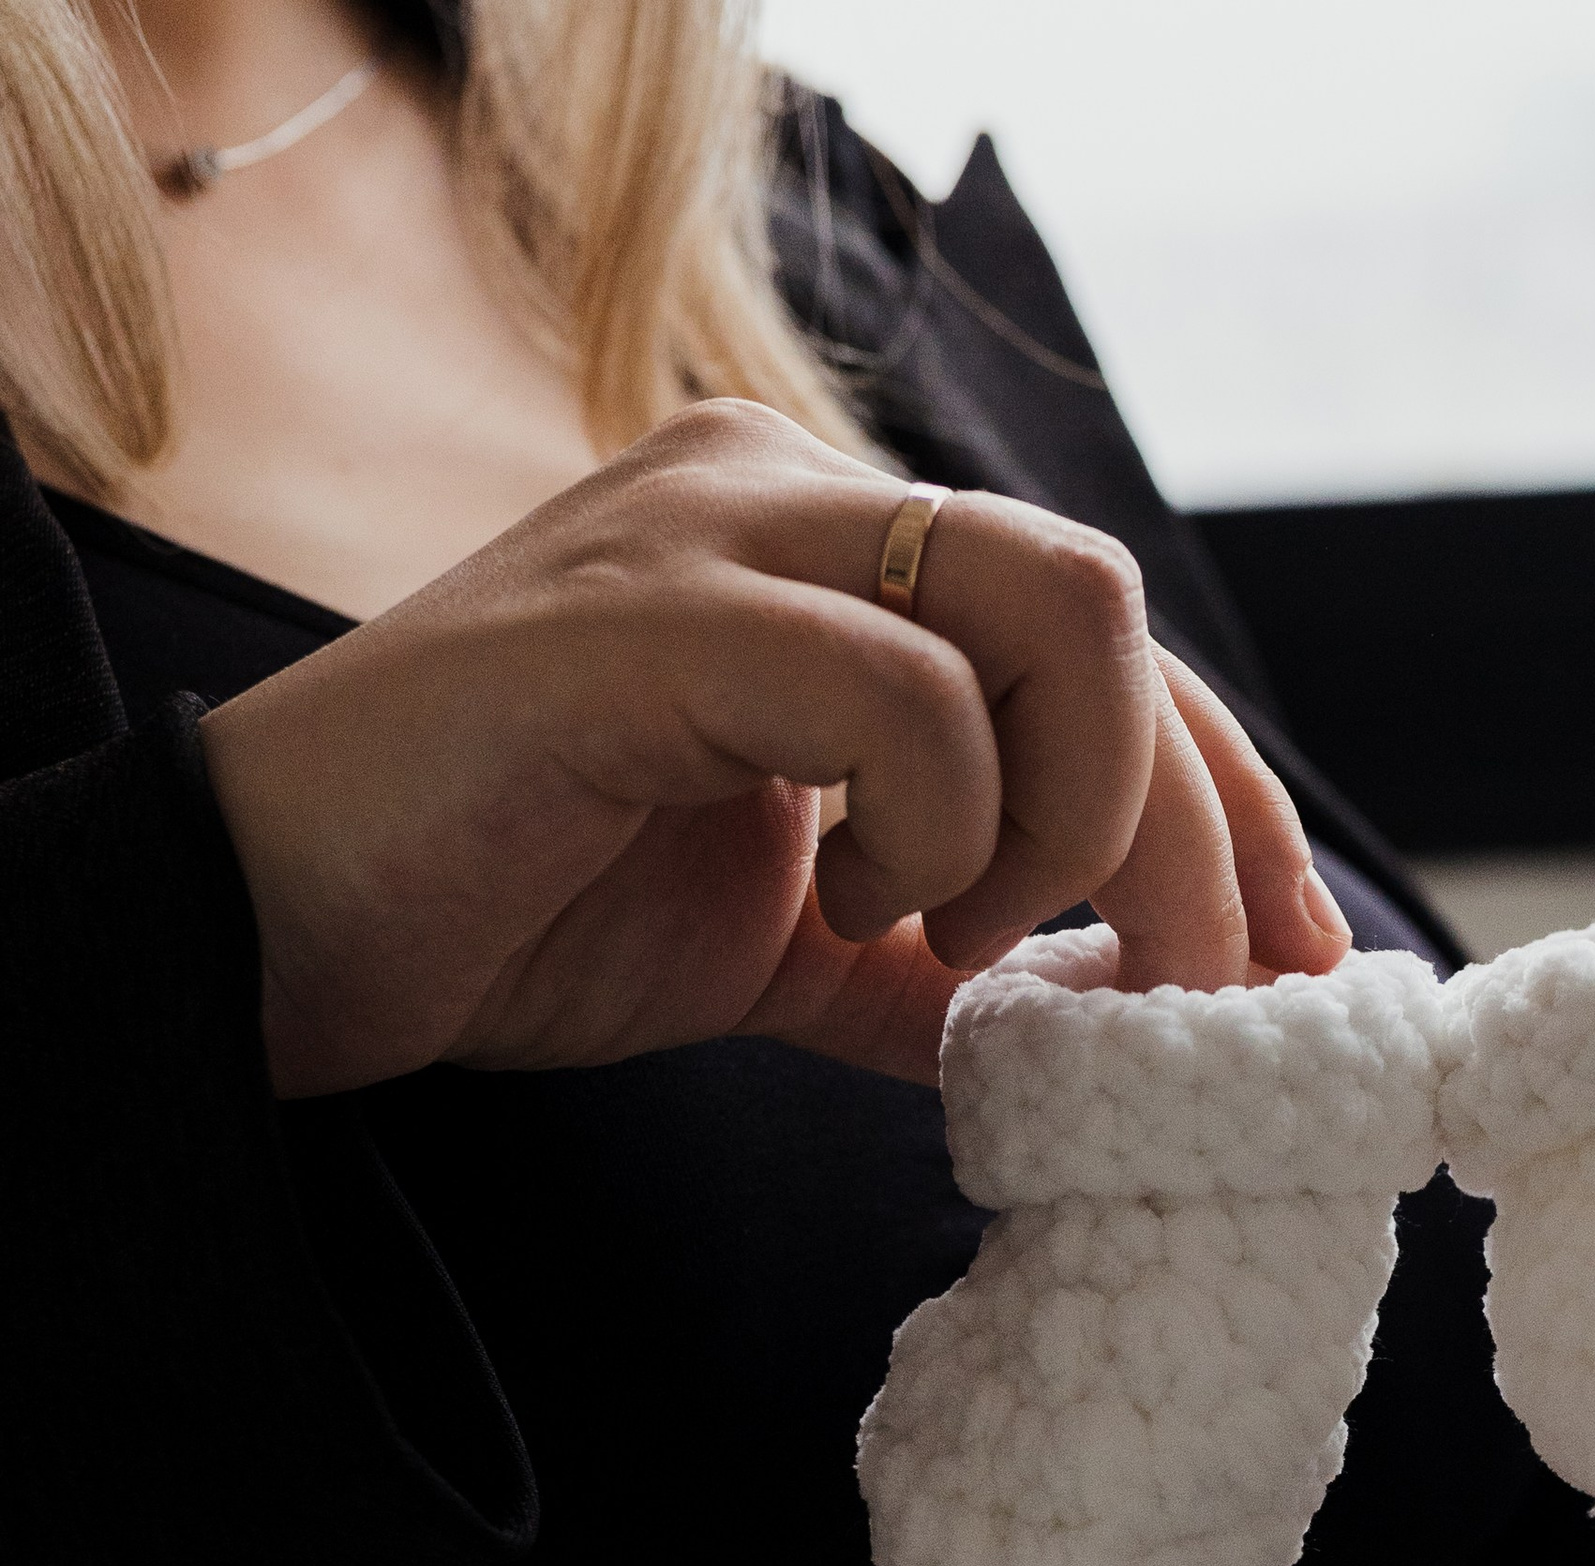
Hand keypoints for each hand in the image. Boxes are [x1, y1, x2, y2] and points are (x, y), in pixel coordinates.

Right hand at [198, 401, 1346, 1096]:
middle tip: (1169, 1005)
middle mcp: (787, 494)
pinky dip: (936, 827)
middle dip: (1199, 836)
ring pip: (1055, 611)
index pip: (1103, 645)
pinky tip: (853, 911)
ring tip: (958, 939)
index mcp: (827, 551)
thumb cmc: (507, 906)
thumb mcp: (775, 949)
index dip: (1234, 806)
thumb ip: (925, 961)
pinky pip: (905, 687)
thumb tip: (1092, 1022)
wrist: (278, 929)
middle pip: (1114, 613)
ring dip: (1070, 820)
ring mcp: (718, 534)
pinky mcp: (650, 619)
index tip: (1296, 961)